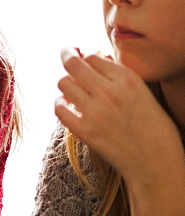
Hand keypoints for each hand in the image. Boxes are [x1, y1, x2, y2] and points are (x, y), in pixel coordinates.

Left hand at [56, 47, 184, 215]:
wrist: (156, 163)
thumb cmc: (153, 127)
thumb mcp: (143, 93)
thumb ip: (118, 77)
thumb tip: (92, 59)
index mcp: (128, 79)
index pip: (92, 57)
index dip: (85, 57)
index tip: (81, 57)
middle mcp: (110, 91)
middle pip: (72, 64)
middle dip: (66, 56)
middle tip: (65, 53)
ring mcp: (95, 111)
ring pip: (63, 83)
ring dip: (65, 84)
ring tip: (72, 89)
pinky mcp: (84, 131)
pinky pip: (59, 108)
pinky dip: (60, 104)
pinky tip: (67, 106)